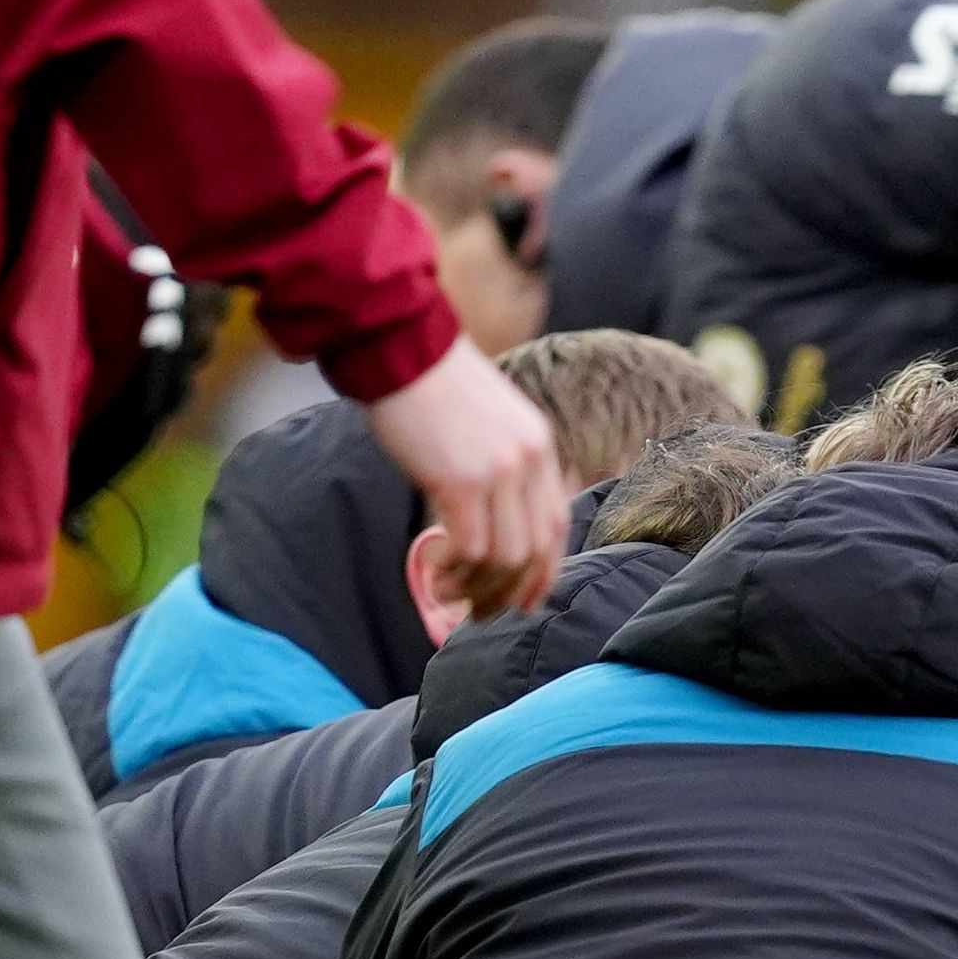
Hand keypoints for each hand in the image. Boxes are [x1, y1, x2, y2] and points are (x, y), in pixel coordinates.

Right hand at [364, 338, 565, 618]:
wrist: (399, 344)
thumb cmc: (430, 383)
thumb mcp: (488, 421)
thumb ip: (503, 464)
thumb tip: (495, 518)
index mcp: (540, 447)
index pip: (558, 525)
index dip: (544, 571)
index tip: (524, 600)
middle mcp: (529, 461)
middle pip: (536, 549)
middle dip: (510, 591)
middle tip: (482, 614)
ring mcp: (499, 471)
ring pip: (505, 557)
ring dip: (478, 587)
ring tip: (450, 596)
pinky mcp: (461, 480)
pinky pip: (471, 548)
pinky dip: (457, 571)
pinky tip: (438, 573)